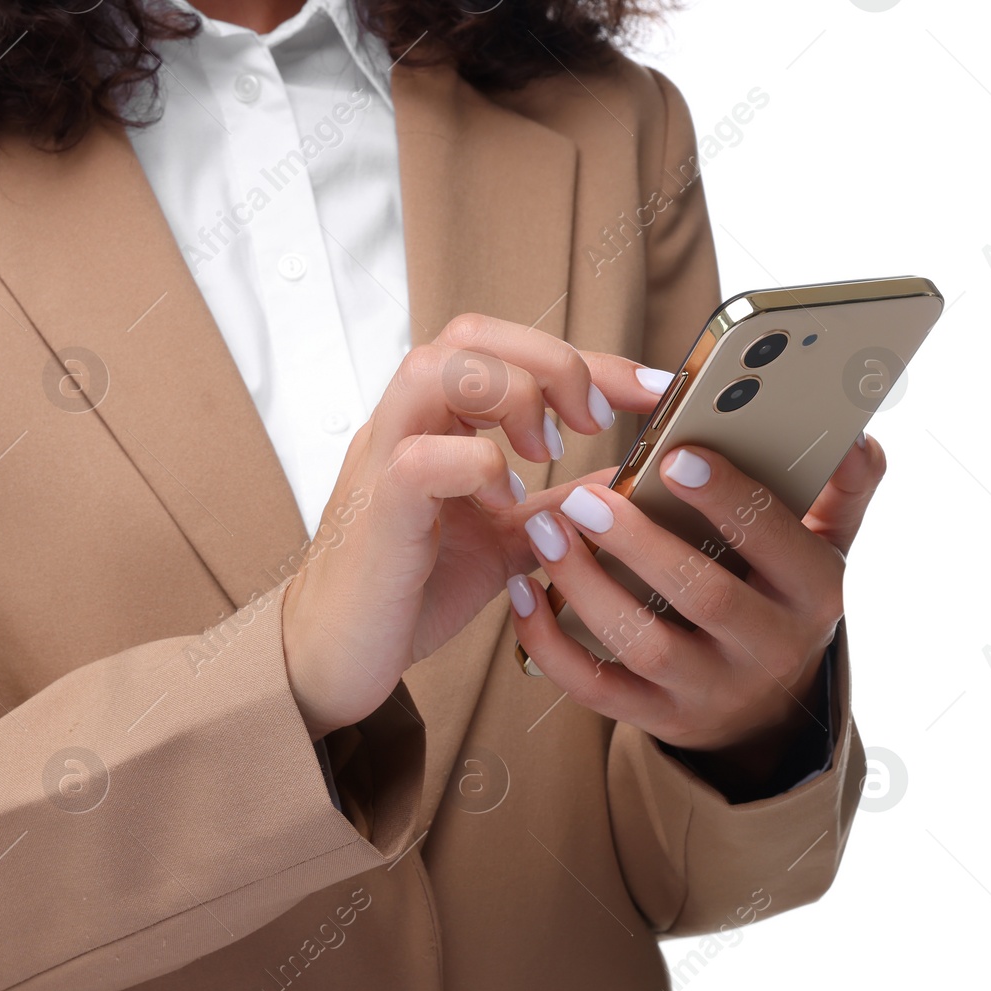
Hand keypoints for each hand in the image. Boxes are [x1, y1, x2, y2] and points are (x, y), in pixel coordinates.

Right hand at [280, 313, 671, 739]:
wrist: (338, 656)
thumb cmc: (410, 594)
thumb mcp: (506, 540)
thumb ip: (558, 507)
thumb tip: (630, 483)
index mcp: (433, 422)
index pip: (504, 348)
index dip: (586, 357)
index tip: (652, 391)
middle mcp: (403, 426)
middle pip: (469, 334)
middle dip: (552, 361)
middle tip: (598, 419)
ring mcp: (382, 461)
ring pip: (436, 368)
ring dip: (511, 395)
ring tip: (547, 452)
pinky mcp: (378, 511)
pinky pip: (422, 457)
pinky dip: (477, 467)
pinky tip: (503, 503)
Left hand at [507, 431, 885, 770]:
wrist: (765, 710)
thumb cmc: (780, 600)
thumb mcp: (824, 550)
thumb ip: (841, 492)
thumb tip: (855, 436)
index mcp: (812, 594)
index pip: (778, 543)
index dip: (729, 500)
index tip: (674, 456)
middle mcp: (767, 648)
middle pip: (704, 596)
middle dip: (640, 544)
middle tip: (585, 496)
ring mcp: (710, 691)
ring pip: (643, 644)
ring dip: (587, 586)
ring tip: (547, 531)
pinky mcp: (657, 720)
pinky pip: (595, 688)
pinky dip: (550, 643)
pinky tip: (523, 592)